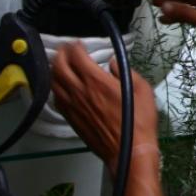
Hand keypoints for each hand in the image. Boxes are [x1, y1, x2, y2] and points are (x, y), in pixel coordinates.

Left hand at [50, 41, 158, 175]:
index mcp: (97, 82)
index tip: (78, 44)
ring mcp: (73, 106)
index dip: (75, 47)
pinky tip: (61, 87)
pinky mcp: (71, 119)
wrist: (128, 151)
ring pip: (54, 83)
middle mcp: (80, 92)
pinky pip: (56, 99)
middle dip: (60, 54)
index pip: (77, 57)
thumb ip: (126, 72)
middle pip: (59, 67)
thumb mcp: (142, 90)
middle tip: (65, 50)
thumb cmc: (139, 122)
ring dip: (55, 70)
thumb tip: (113, 63)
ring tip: (60, 65)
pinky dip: (55, 88)